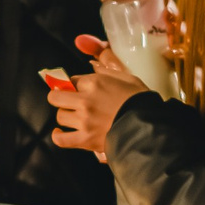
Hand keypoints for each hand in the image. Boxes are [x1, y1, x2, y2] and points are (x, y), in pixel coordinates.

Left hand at [47, 35, 144, 158]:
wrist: (149, 126)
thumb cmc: (141, 101)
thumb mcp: (127, 77)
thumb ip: (108, 70)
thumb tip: (94, 65)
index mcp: (94, 83)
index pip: (72, 80)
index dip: (74, 85)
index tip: (78, 89)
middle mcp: (85, 101)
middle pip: (55, 97)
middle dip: (60, 97)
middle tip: (68, 101)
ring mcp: (84, 121)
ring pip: (60, 116)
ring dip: (65, 116)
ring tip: (73, 118)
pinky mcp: (85, 139)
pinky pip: (61, 139)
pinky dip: (58, 136)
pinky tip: (59, 133)